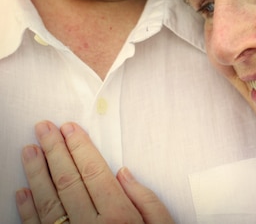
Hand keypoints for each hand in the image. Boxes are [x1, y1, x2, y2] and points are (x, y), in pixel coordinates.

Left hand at [15, 121, 173, 223]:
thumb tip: (123, 174)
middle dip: (54, 151)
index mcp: (120, 218)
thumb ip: (147, 200)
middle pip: (68, 181)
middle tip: (44, 128)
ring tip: (28, 149)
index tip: (70, 128)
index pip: (94, 173)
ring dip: (35, 173)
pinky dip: (26, 210)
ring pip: (47, 202)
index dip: (80, 148)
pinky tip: (21, 191)